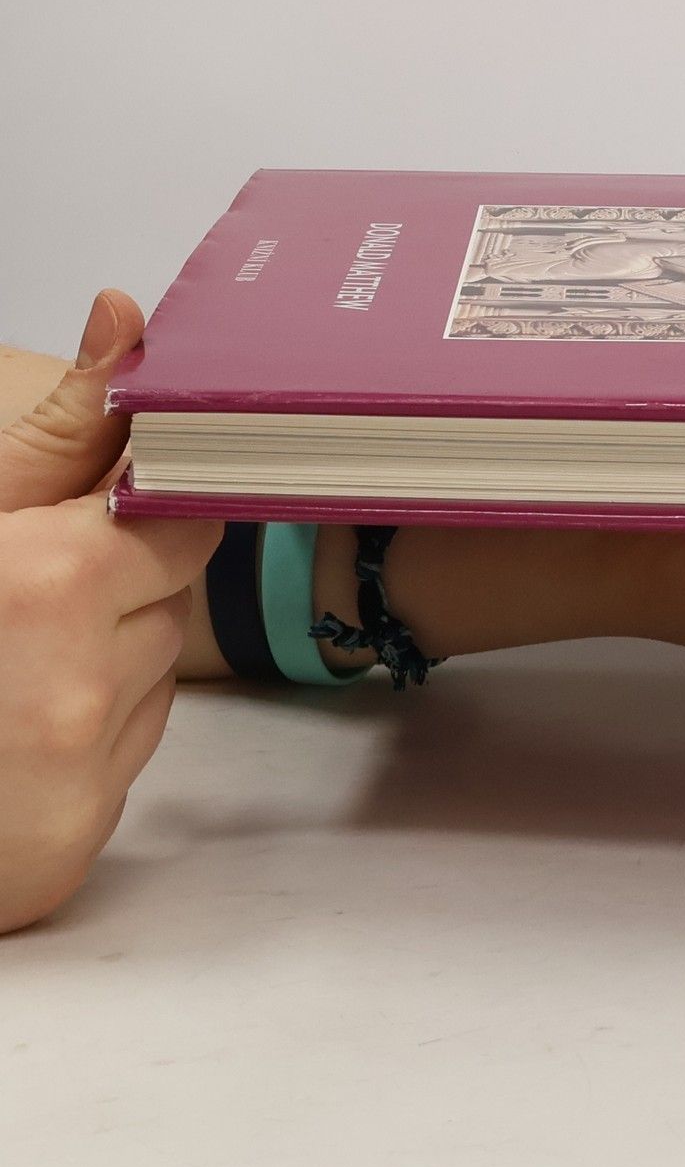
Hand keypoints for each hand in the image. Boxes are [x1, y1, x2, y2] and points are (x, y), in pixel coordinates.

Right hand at [0, 291, 219, 933]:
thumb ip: (59, 426)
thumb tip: (128, 315)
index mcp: (44, 589)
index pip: (184, 519)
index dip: (139, 508)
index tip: (100, 510)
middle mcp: (74, 693)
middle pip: (172, 598)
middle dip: (116, 581)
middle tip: (17, 593)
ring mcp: (75, 785)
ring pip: (154, 675)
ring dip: (101, 656)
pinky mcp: (69, 852)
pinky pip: (129, 754)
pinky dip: (86, 734)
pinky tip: (3, 728)